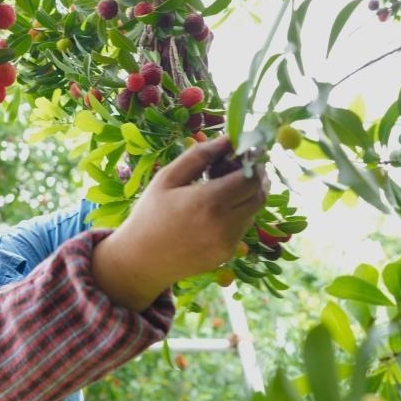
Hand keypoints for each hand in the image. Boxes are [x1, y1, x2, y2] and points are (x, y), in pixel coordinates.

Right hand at [93, 137, 267, 310]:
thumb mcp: (168, 178)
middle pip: (259, 195)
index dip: (254, 163)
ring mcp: (228, 243)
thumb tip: (228, 139)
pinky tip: (212, 211)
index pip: (252, 178)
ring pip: (253, 212)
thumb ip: (199, 155)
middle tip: (233, 168)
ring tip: (218, 189)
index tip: (245, 153)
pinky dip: (236, 214)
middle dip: (254, 178)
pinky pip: (241, 228)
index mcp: (209, 201)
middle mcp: (225, 224)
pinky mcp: (227, 255)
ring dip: (245, 196)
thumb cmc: (150, 214)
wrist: (140, 260)